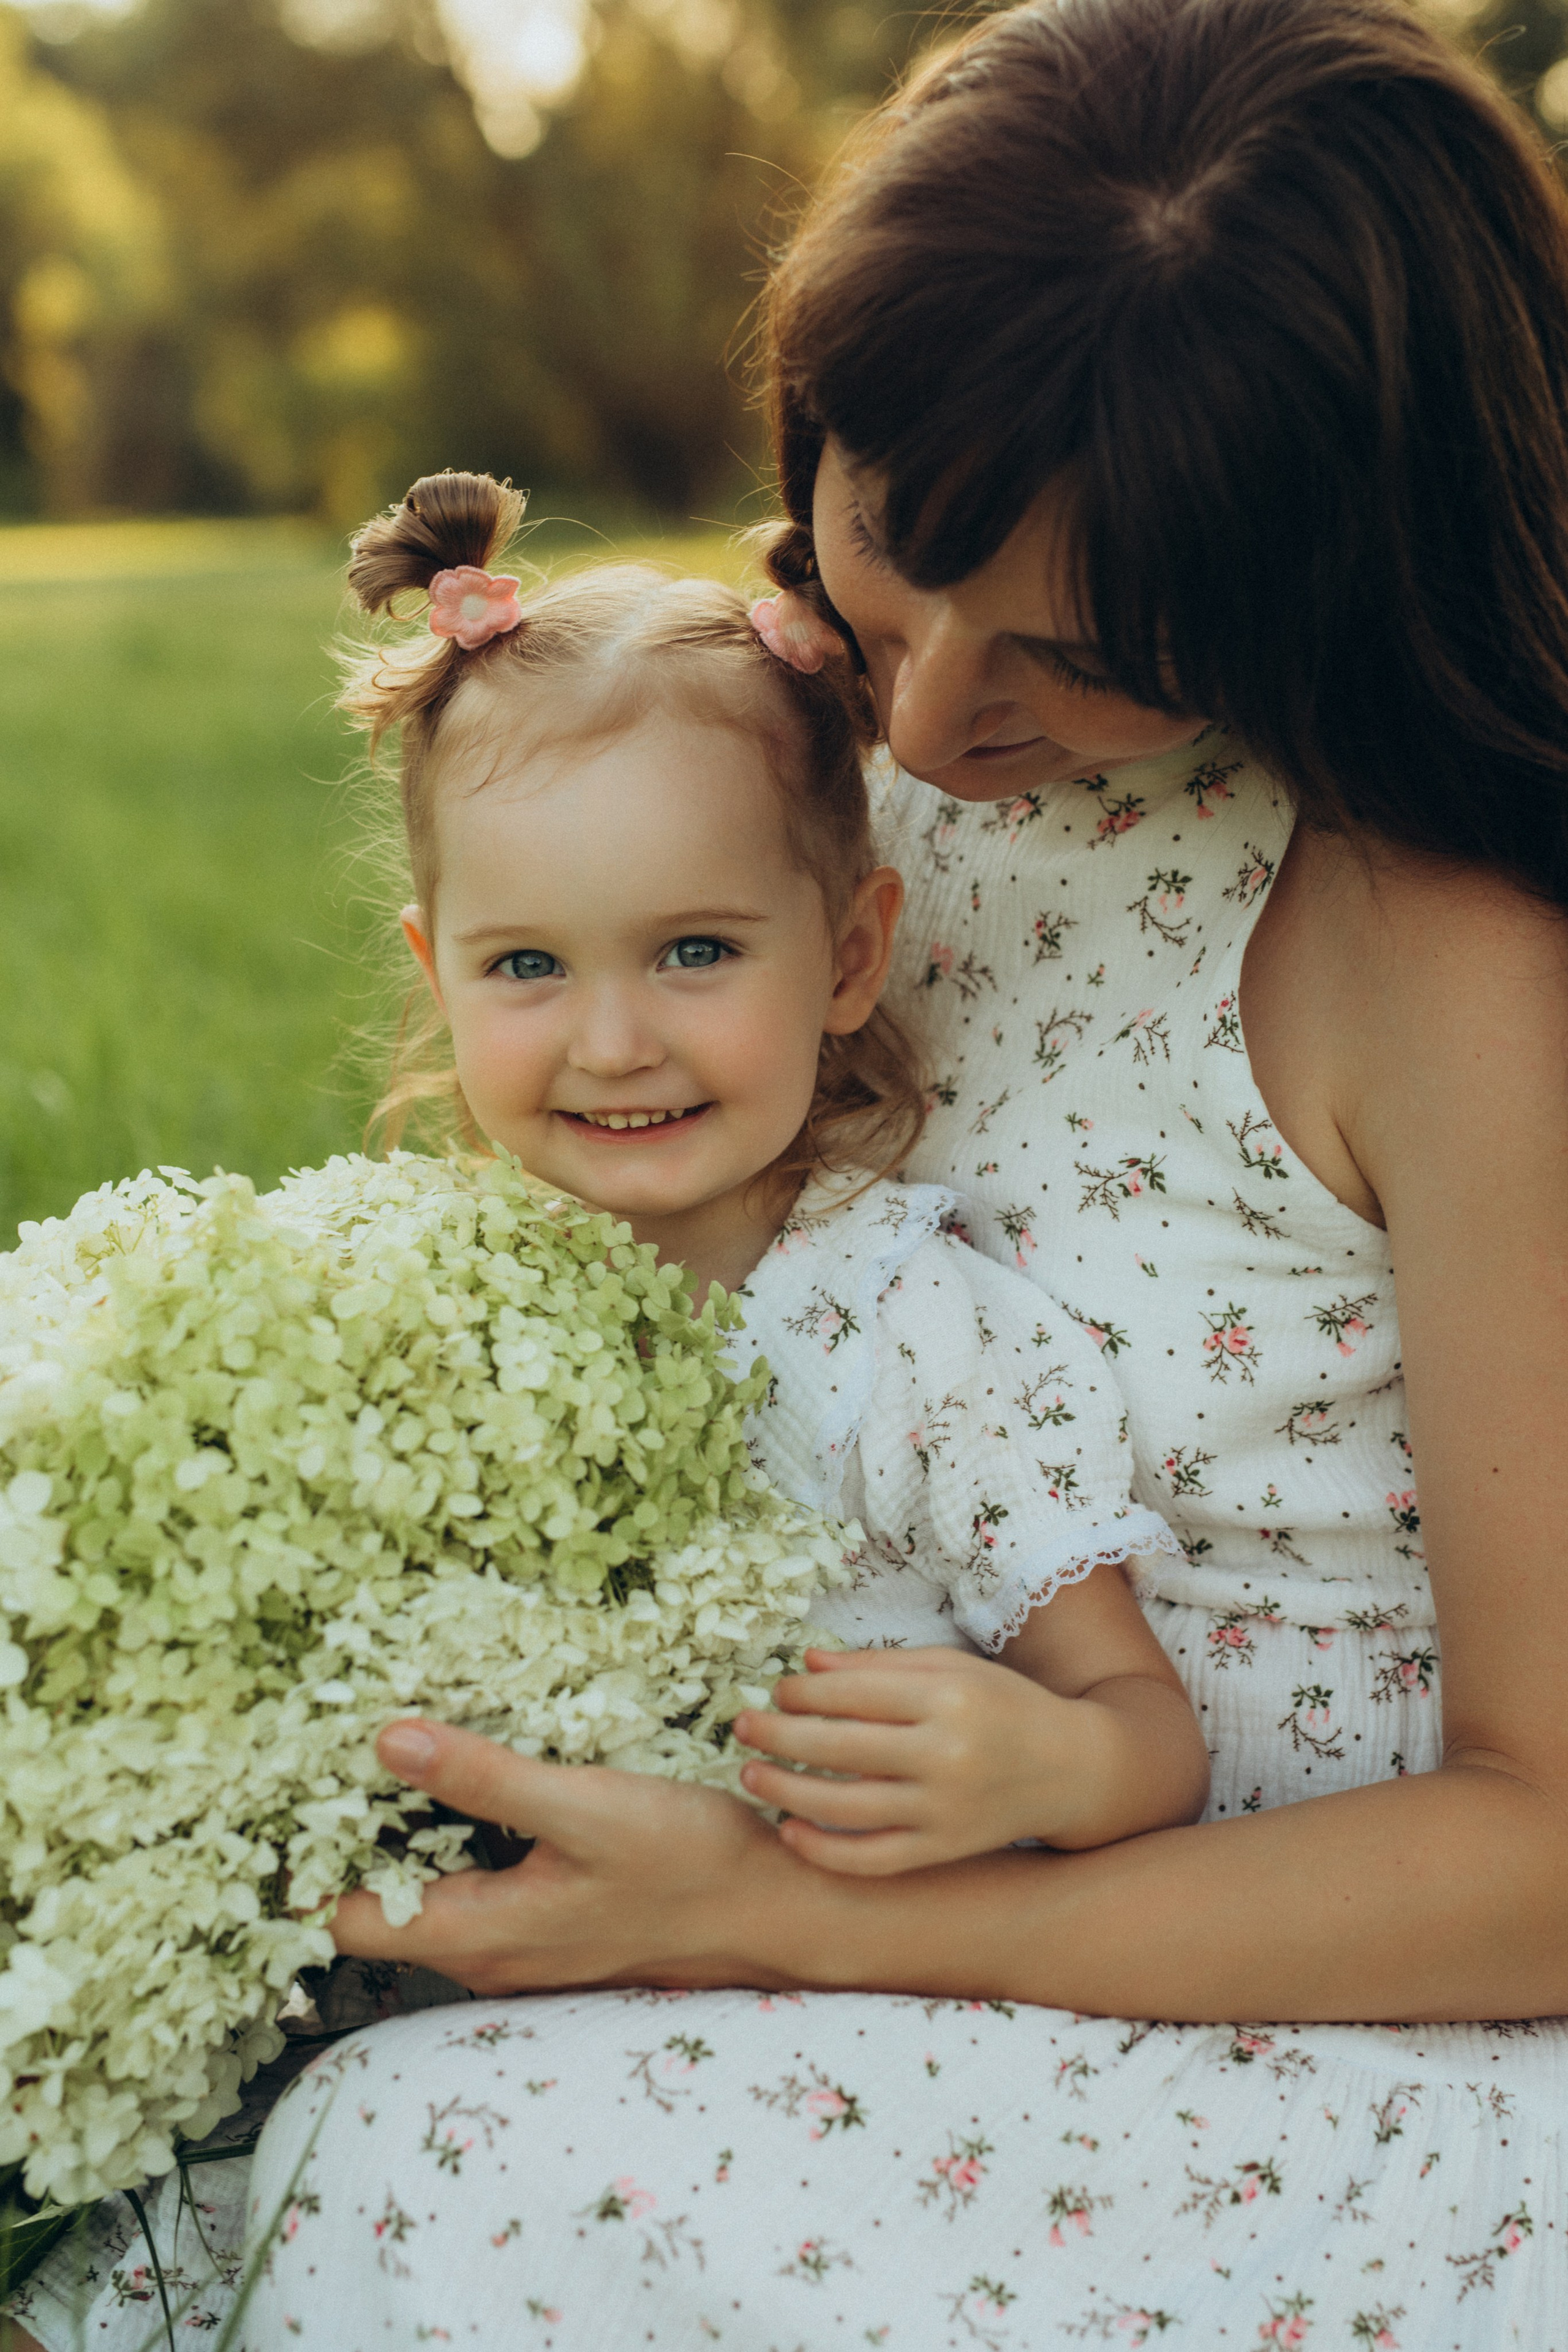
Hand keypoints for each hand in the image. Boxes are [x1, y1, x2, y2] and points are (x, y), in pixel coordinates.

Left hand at [330, 1719, 796, 1994]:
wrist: (773, 1907)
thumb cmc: (688, 1863)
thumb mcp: (584, 1805)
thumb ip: (485, 1777)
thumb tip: (387, 1741)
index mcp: (479, 1934)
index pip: (342, 1919)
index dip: (308, 1859)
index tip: (296, 1784)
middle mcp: (486, 1955)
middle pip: (376, 1905)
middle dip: (349, 1834)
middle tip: (332, 1745)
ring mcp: (518, 1946)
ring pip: (426, 1892)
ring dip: (403, 1830)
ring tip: (389, 1750)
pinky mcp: (547, 1926)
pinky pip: (471, 1885)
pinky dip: (452, 1836)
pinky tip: (469, 1781)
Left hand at [734, 1647, 1099, 1874]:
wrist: (1070, 1768)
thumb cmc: (1002, 1705)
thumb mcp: (950, 1668)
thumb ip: (878, 1665)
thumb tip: (806, 1665)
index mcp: (948, 1699)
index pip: (855, 1694)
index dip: (803, 1693)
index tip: (778, 1692)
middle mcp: (946, 1755)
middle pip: (839, 1748)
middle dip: (779, 1736)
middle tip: (742, 1727)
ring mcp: (944, 1810)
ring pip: (846, 1807)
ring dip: (787, 1791)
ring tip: (751, 1774)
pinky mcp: (943, 1851)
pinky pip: (871, 1858)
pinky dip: (824, 1851)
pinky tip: (790, 1831)